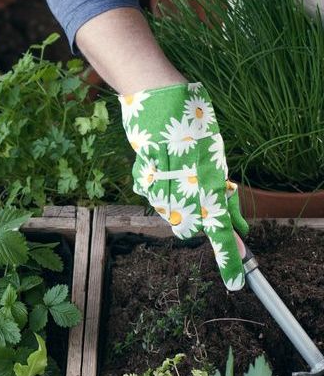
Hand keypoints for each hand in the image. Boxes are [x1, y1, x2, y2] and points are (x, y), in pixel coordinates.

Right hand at [120, 82, 248, 289]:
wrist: (157, 91)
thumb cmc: (192, 117)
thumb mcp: (214, 151)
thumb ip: (221, 187)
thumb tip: (235, 220)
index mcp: (210, 177)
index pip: (221, 228)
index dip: (228, 258)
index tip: (235, 284)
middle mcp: (185, 183)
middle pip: (189, 227)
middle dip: (195, 225)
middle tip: (201, 202)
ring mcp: (160, 179)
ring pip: (167, 213)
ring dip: (174, 204)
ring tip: (178, 175)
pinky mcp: (140, 172)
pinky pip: (148, 194)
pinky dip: (154, 188)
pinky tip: (158, 169)